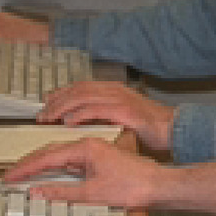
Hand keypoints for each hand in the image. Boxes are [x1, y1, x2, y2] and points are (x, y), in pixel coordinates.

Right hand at [3, 134, 165, 209]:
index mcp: (85, 148)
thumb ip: (62, 193)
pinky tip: (51, 174)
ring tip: (24, 173)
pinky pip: (71, 160)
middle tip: (11, 175)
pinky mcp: (100, 159)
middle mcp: (88, 145)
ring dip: (41, 163)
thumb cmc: (132, 188)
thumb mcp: (92, 194)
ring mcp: (94, 151)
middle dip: (29, 164)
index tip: (9, 176)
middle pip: (50, 152)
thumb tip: (37, 193)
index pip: (47, 157)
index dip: (26, 168)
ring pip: (60, 155)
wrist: (158, 186)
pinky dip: (56, 167)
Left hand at [38, 80, 174, 153]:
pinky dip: (80, 115)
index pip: (80, 86)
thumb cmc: (150, 126)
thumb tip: (80, 121)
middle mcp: (114, 90)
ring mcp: (120, 98)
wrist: (174, 128)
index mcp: (113, 90)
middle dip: (56, 101)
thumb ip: (102, 115)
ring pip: (83, 97)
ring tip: (49, 118)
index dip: (60, 93)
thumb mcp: (121, 117)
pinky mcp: (125, 111)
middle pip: (77, 89)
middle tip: (42, 114)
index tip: (46, 103)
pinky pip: (97, 110)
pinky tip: (69, 122)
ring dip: (62, 107)